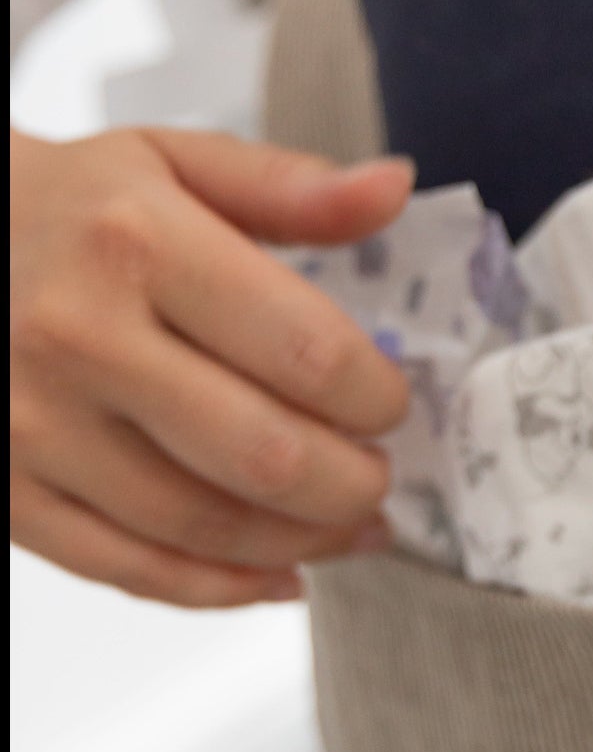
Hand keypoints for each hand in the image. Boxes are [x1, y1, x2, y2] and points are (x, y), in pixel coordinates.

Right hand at [11, 125, 414, 606]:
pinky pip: (130, 569)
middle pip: (267, 456)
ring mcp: (31, 425)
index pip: (307, 353)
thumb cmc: (69, 209)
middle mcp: (78, 338)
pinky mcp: (2, 491)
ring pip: (206, 525)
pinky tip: (281, 575)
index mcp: (139, 243)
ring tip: (350, 526)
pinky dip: (222, 588)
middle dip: (353, 485)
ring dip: (304, 542)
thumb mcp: (177, 164)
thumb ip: (294, 187)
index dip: (378, 398)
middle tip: (379, 478)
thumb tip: (394, 187)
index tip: (392, 405)